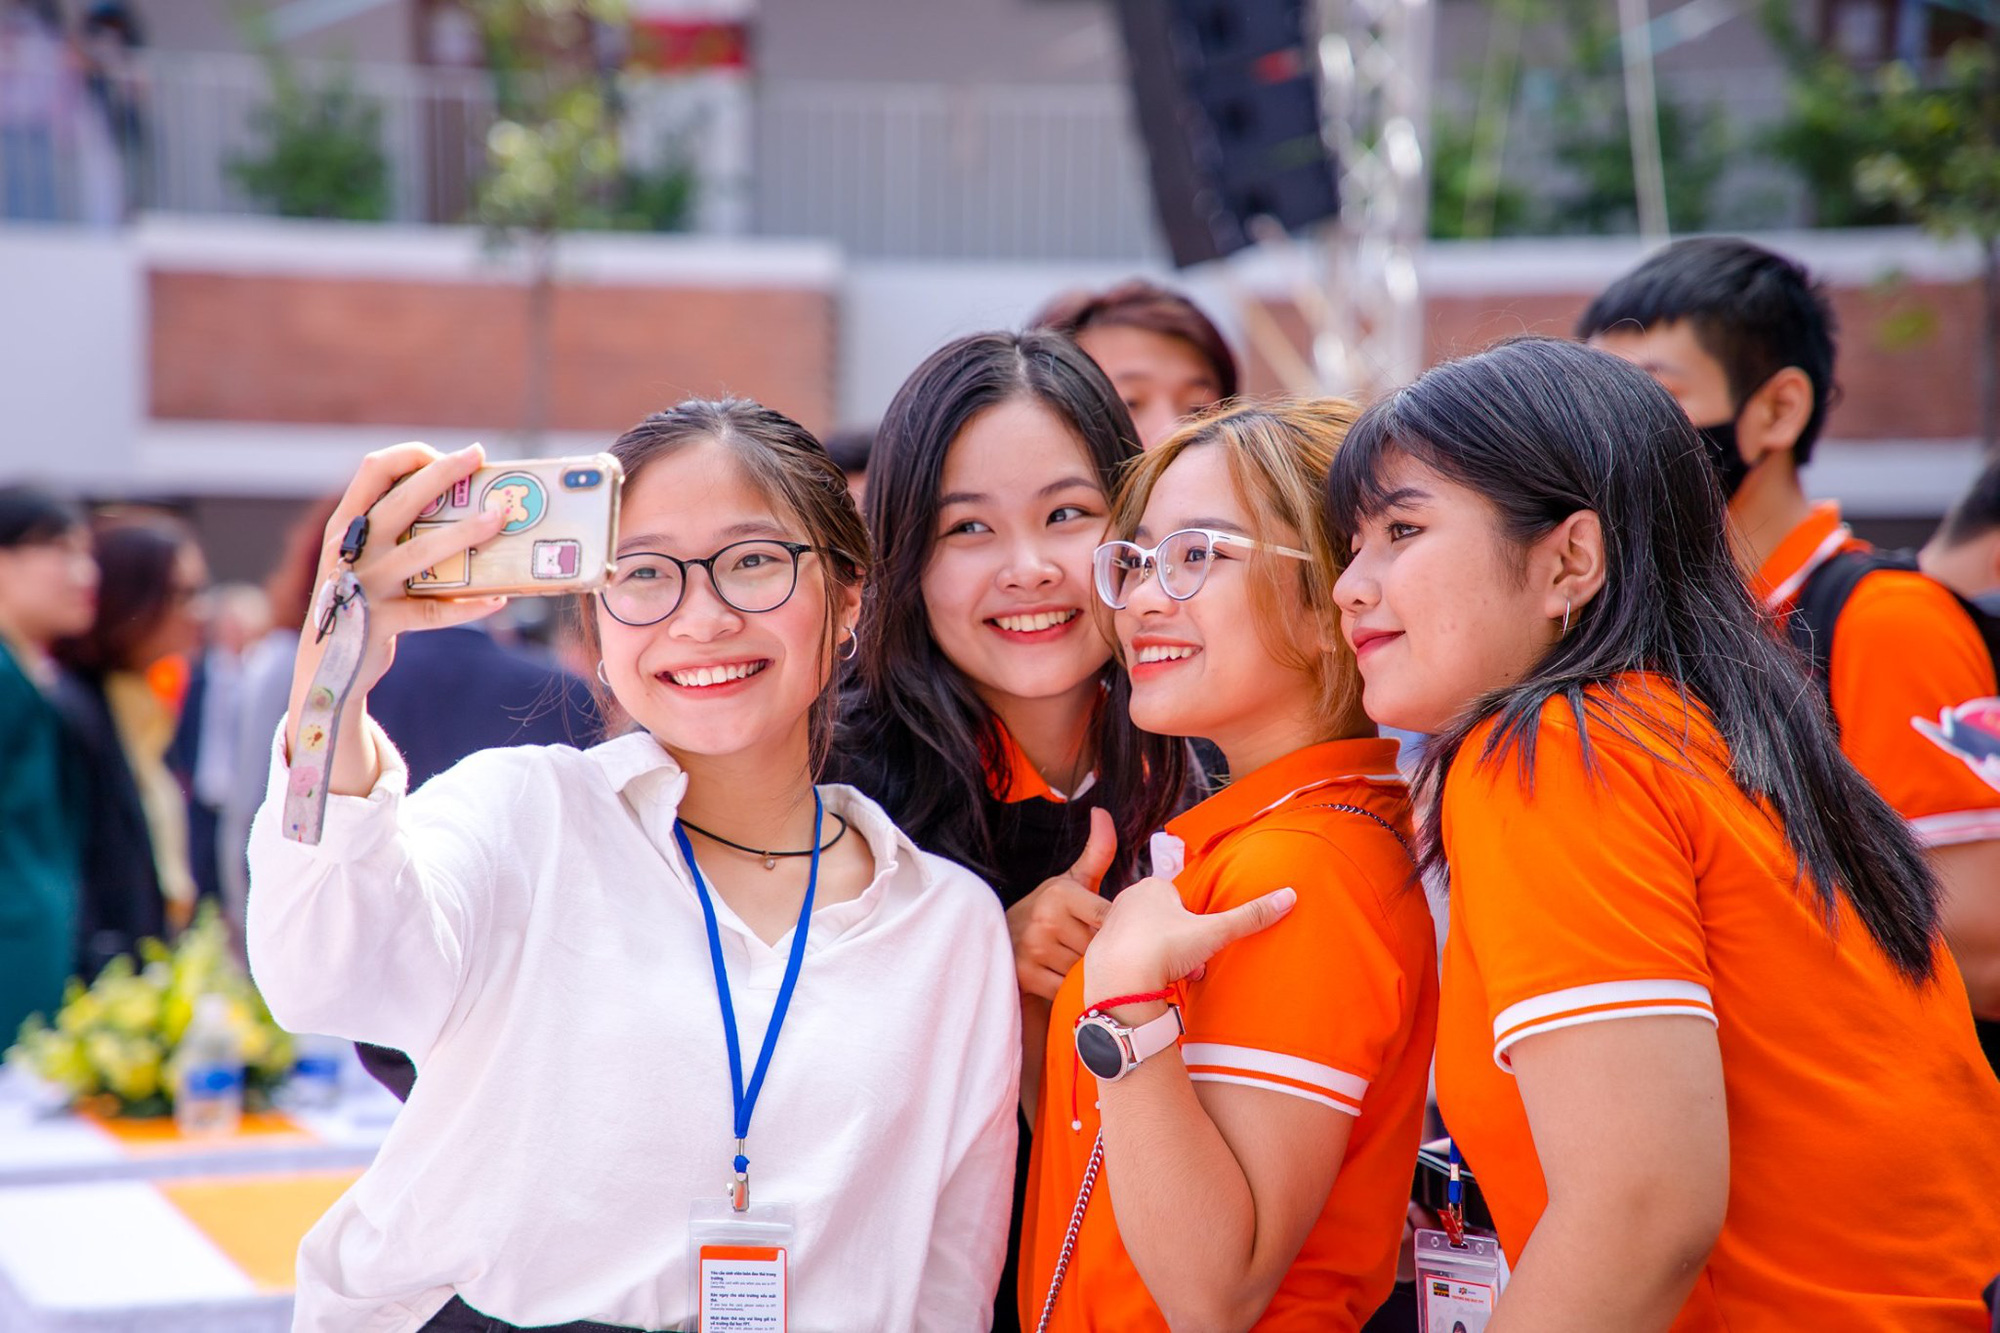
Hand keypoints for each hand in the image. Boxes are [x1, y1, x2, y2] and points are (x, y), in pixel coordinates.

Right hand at [285, 443, 510, 775]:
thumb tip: (462, 508)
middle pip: (401, 500)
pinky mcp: (378, 623)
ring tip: (500, 519)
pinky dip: (467, 606)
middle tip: (479, 456)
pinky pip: (432, 611)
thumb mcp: (363, 561)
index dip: (411, 455)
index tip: (449, 456)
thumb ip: (393, 533)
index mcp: (345, 526)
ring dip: (465, 533)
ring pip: (420, 551)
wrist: (326, 670)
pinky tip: (498, 600)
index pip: (372, 470)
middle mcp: (350, 549)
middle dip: (444, 474)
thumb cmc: (361, 604)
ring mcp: (363, 586)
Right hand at [1005, 807, 1115, 999]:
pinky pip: (1065, 989)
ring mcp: (1034, 947)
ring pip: (1083, 970)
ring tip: (1071, 962)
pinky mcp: (1026, 974)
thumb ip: (1097, 852)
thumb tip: (1102, 811)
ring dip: (1083, 973)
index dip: (1112, 929)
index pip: (1107, 918)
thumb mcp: (1072, 881)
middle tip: (1085, 948)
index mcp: (1061, 892)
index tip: (1105, 932)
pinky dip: (1068, 989)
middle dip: (1098, 953)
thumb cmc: (1050, 911)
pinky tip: (1060, 978)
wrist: (1003, 939)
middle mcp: (1046, 917)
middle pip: (1098, 948)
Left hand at [1083, 877, 1295, 1001]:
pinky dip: (1143, 970)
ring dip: (1166, 958)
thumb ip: (1251, 916)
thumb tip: (1290, 896)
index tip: (1201, 941)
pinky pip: (1131, 959)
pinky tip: (1150, 985)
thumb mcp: (1214, 932)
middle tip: (1190, 963)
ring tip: (1175, 977)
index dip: (1198, 924)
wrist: (1119, 983)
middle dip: (1183, 943)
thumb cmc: (1164, 949)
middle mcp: (1126, 900)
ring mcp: (1111, 926)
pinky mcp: (1100, 953)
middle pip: (1168, 921)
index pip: (1184, 900)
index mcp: (1151, 886)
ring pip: (1150, 940)